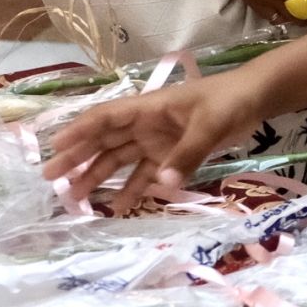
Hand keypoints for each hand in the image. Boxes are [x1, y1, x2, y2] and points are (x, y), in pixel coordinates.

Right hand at [43, 76, 255, 211]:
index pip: (105, 118)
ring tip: (74, 198)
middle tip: (50, 178)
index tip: (54, 146)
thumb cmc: (229, 101)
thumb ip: (188, 154)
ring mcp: (157, 141)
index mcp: (148, 108)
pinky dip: (132, 189)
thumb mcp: (211, 125)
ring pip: (119, 160)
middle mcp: (145, 125)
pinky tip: (118, 207)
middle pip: (104, 141)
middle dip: (77, 158)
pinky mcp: (171, 156)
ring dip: (98, 177)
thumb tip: (164, 184)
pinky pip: (145, 174)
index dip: (79, 131)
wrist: (255, 99)